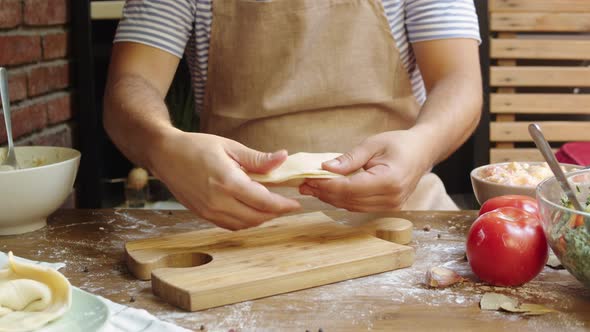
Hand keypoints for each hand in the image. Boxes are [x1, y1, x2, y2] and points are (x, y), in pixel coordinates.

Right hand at [148, 130, 300, 229]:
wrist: (165, 155)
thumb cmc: (197, 147)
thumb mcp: (230, 147)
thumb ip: (258, 159)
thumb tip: (283, 158)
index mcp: (228, 182)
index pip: (264, 202)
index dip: (283, 205)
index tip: (295, 203)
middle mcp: (218, 201)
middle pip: (257, 217)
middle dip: (275, 213)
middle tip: (286, 204)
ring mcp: (209, 211)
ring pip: (244, 225)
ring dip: (261, 218)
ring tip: (270, 206)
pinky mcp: (203, 215)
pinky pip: (230, 225)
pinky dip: (245, 221)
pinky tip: (251, 210)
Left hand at [299, 130, 431, 211]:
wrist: (422, 151)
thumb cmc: (399, 143)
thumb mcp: (372, 144)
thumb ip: (349, 159)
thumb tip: (325, 168)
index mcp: (389, 181)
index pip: (349, 188)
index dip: (326, 185)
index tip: (307, 178)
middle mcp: (391, 198)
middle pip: (348, 200)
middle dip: (324, 192)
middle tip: (303, 184)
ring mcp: (391, 206)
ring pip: (351, 207)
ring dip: (330, 198)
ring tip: (311, 187)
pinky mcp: (388, 208)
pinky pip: (359, 207)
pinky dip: (342, 200)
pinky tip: (328, 191)